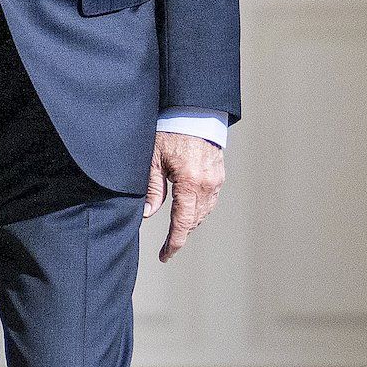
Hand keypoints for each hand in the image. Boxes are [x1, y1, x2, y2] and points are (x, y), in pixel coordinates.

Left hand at [149, 129, 226, 263]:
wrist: (194, 111)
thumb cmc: (171, 130)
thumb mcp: (153, 160)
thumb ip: (152, 189)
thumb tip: (148, 214)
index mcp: (189, 182)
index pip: (183, 222)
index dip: (174, 243)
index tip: (165, 256)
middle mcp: (206, 184)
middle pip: (195, 220)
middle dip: (181, 236)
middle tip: (167, 248)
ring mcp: (215, 179)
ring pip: (205, 212)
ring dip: (191, 223)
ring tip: (178, 231)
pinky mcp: (218, 174)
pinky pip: (210, 199)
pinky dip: (200, 210)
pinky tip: (190, 210)